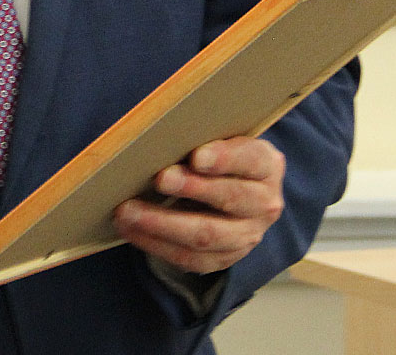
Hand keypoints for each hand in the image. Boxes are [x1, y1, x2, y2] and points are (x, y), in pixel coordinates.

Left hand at [111, 136, 284, 273]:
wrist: (234, 191)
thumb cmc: (219, 157)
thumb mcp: (221, 139)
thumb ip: (202, 138)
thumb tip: (162, 137)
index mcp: (267, 166)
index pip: (250, 160)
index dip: (224, 158)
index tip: (196, 156)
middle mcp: (264, 204)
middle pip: (230, 198)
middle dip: (192, 189)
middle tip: (160, 179)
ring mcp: (247, 236)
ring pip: (207, 236)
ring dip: (164, 224)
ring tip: (129, 211)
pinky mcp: (225, 258)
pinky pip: (190, 258)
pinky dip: (157, 244)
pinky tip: (131, 230)